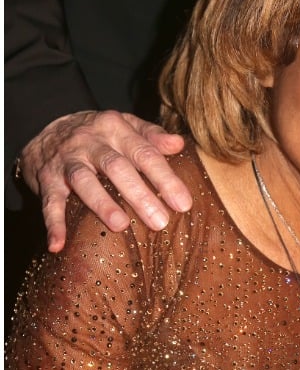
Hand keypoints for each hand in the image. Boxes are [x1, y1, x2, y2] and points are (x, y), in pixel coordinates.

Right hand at [19, 110, 191, 251]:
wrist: (45, 129)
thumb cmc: (100, 134)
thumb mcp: (126, 125)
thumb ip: (152, 135)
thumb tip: (178, 144)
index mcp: (116, 129)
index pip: (145, 154)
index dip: (166, 178)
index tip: (183, 204)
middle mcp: (91, 142)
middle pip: (117, 167)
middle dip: (139, 195)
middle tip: (160, 221)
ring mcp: (67, 160)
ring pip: (83, 181)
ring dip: (101, 204)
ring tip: (120, 225)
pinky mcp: (46, 179)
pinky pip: (49, 202)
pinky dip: (53, 223)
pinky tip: (58, 244)